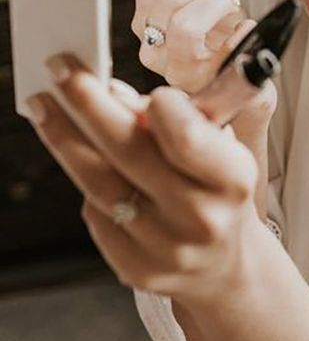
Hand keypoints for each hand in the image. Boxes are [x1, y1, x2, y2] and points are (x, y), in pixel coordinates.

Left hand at [26, 54, 263, 307]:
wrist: (224, 263)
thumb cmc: (217, 188)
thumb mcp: (218, 145)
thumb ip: (173, 117)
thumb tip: (111, 93)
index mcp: (232, 179)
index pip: (185, 135)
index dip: (160, 106)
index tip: (146, 88)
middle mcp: (201, 217)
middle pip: (130, 152)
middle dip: (89, 104)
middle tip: (60, 71)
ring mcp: (166, 248)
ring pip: (100, 183)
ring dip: (64, 138)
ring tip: (44, 108)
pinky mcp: (136, 269)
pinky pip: (96, 213)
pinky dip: (90, 184)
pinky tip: (88, 164)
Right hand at [132, 0, 246, 92]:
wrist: (241, 88)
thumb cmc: (222, 40)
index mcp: (148, 16)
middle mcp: (153, 45)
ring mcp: (175, 70)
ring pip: (184, 23)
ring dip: (217, 1)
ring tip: (233, 2)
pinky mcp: (204, 87)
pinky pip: (222, 51)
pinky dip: (241, 32)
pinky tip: (247, 28)